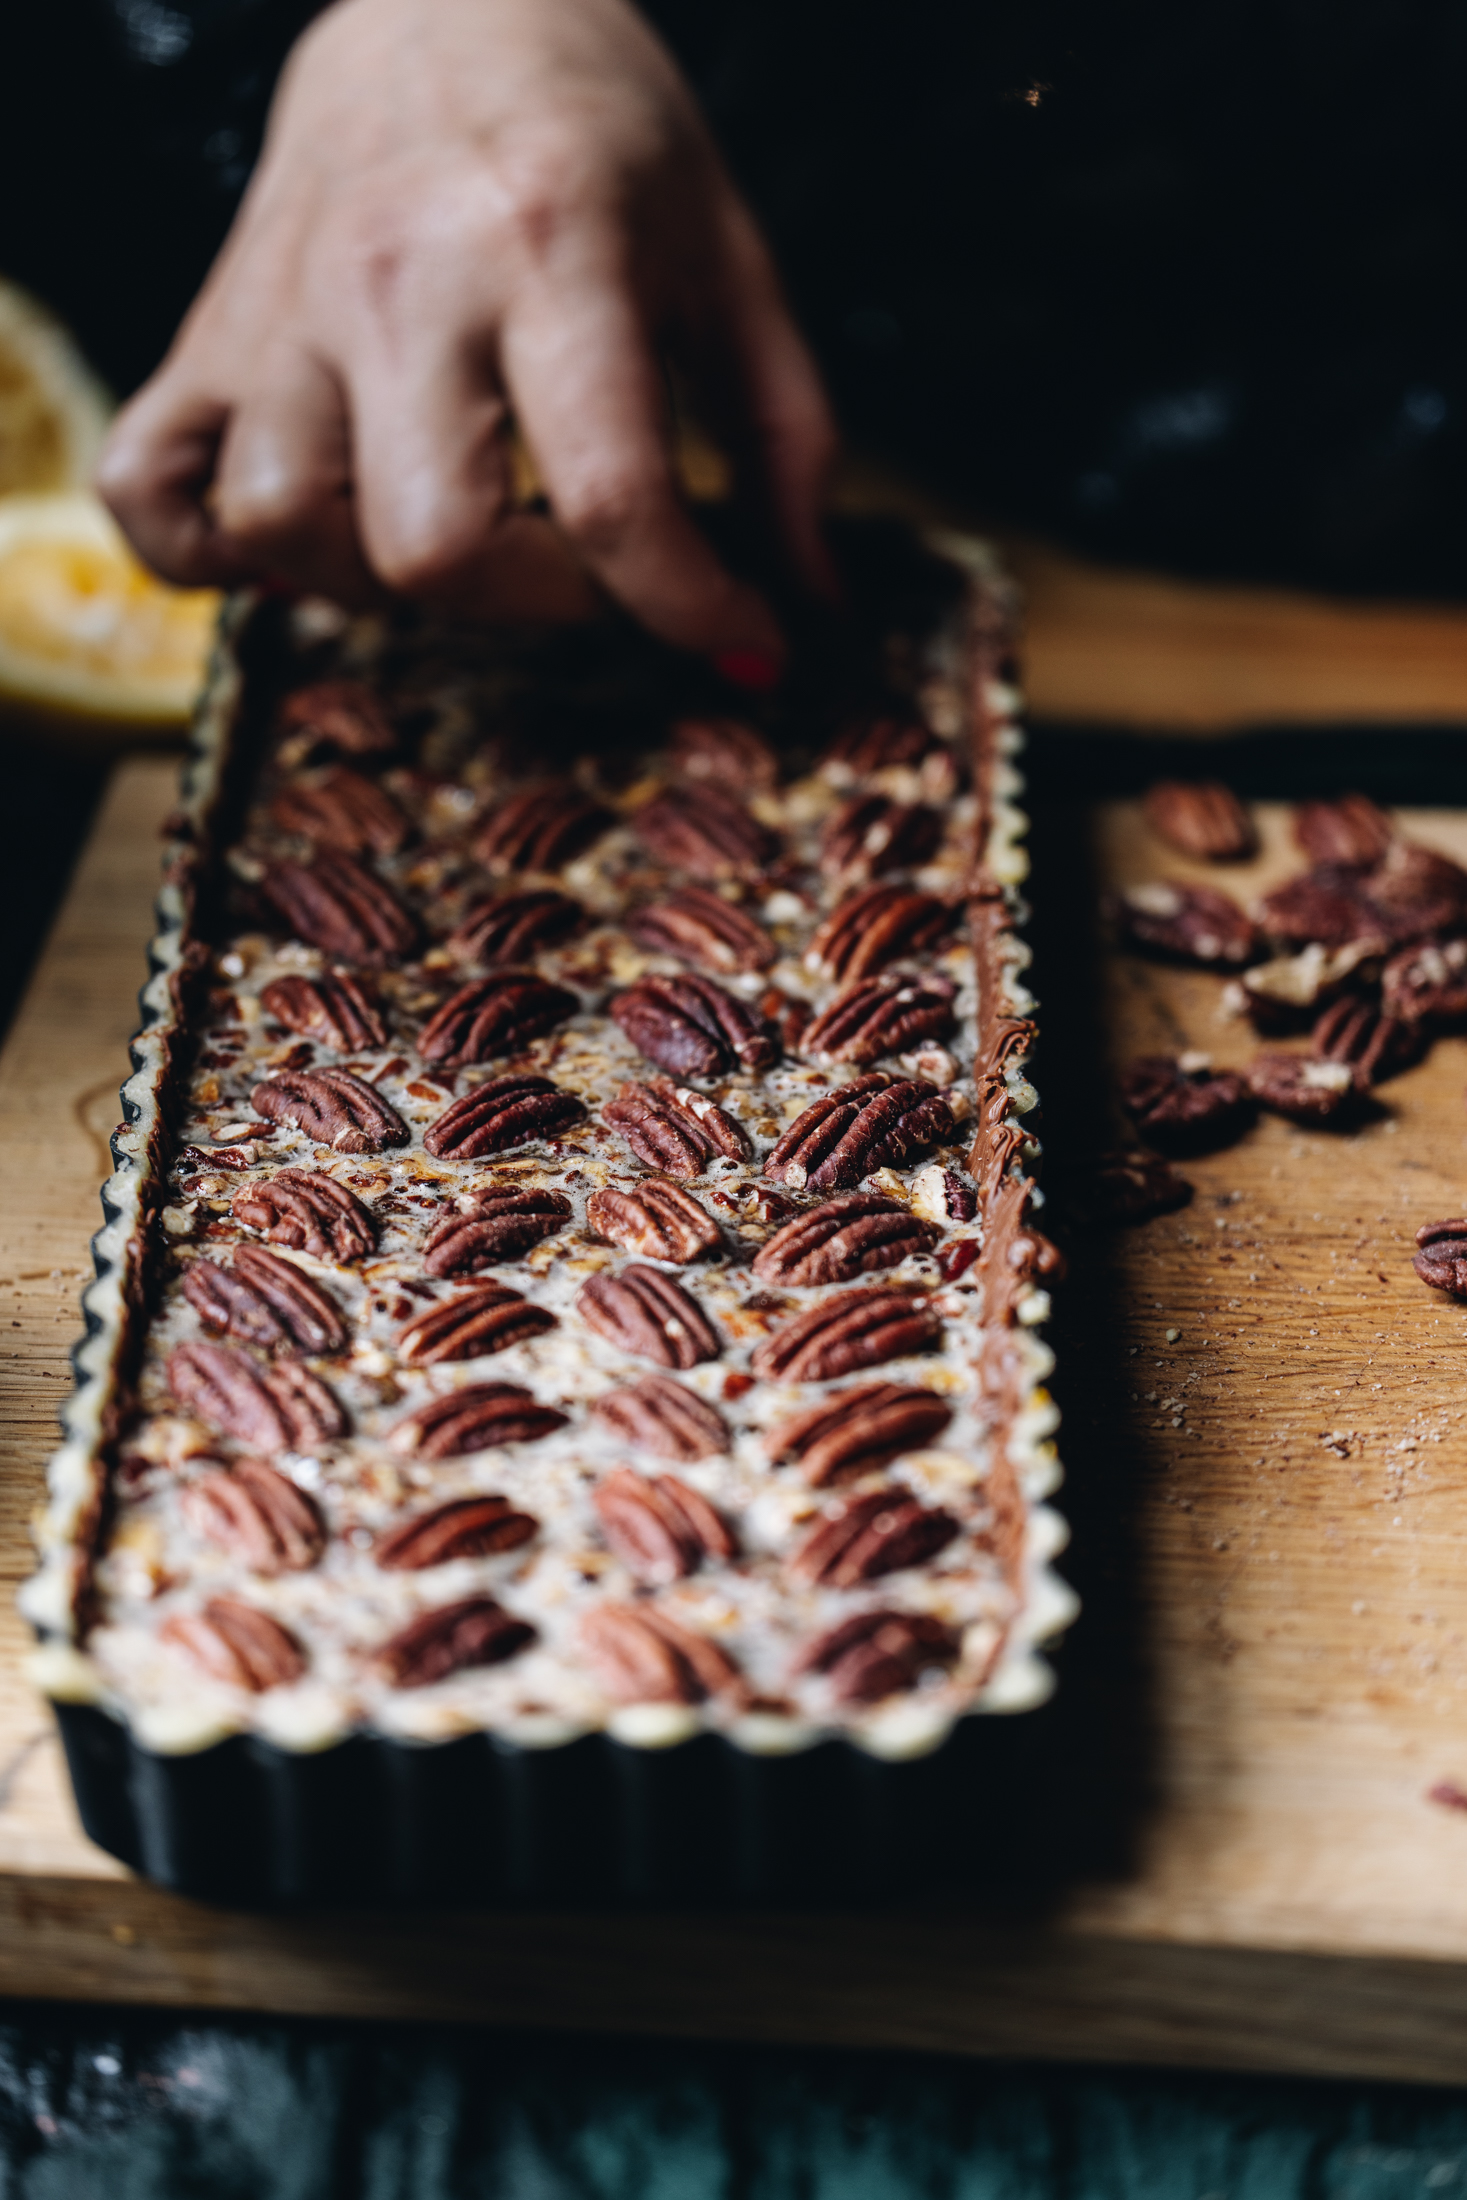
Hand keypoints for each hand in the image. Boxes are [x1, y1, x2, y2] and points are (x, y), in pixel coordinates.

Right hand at [97, 0, 836, 661]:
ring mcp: (283, 309)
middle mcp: (398, 279)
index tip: (738, 638)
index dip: (689, 607)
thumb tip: (804, 607)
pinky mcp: (210, 331)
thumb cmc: (602, 133)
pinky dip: (212, 553)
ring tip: (454, 532)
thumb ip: (786, 438)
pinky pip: (153, 491)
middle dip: (533, 602)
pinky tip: (305, 537)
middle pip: (433, 548)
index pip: (611, 496)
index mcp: (550, 246)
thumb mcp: (729, 260)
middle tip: (579, 561)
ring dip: (379, 585)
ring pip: (284, 529)